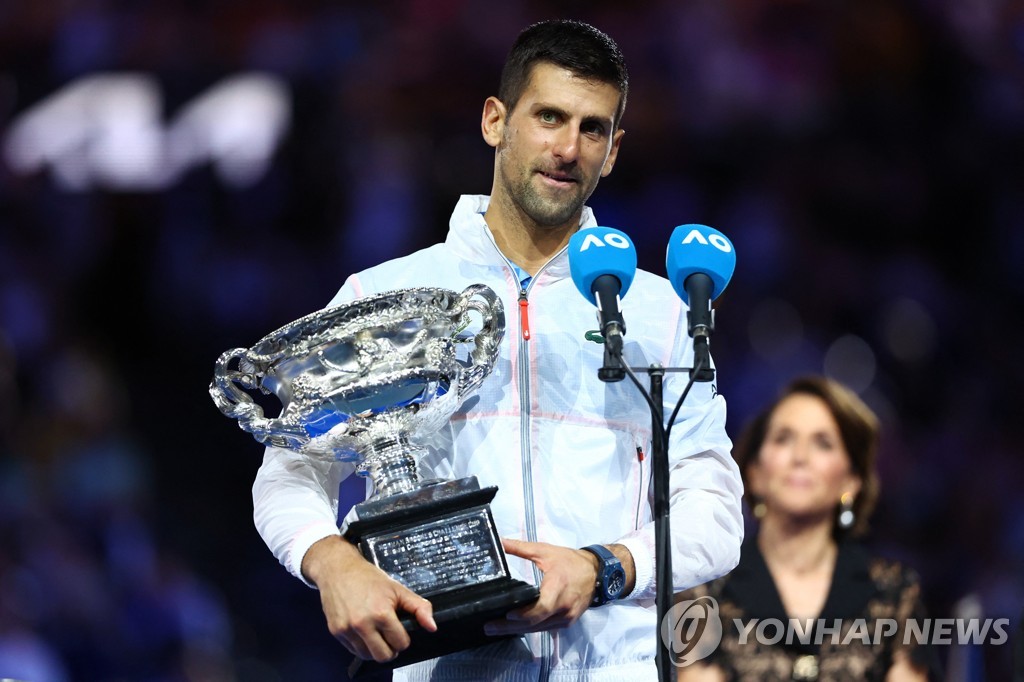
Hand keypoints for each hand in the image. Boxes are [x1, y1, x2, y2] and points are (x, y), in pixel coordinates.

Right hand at [301, 535, 436, 661]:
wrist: (338, 570)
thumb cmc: (368, 578)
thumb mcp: (398, 589)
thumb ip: (419, 608)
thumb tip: (432, 626)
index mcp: (381, 613)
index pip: (400, 643)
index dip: (403, 638)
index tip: (399, 630)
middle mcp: (362, 624)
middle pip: (383, 656)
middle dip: (390, 649)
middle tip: (389, 637)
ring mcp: (347, 629)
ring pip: (367, 656)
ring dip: (375, 649)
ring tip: (376, 634)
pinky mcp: (336, 631)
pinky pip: (352, 650)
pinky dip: (360, 645)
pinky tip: (363, 631)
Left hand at [483, 538, 598, 635]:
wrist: (596, 572)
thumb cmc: (570, 561)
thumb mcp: (545, 551)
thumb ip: (520, 548)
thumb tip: (499, 542)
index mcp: (558, 587)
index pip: (542, 608)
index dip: (524, 614)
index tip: (507, 615)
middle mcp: (564, 607)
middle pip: (535, 623)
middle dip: (510, 627)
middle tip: (489, 627)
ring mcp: (566, 617)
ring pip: (539, 629)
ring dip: (517, 630)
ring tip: (496, 629)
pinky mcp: (567, 622)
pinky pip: (545, 628)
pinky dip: (530, 628)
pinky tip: (515, 628)